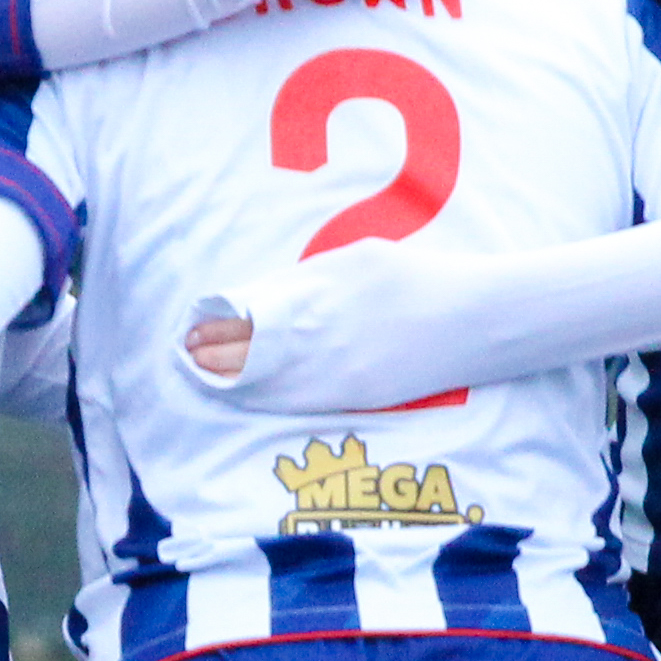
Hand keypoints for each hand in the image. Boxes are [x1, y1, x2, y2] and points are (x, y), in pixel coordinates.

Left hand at [174, 252, 457, 411]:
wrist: (475, 319)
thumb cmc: (418, 278)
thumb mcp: (357, 259)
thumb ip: (306, 280)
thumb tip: (260, 298)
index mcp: (319, 293)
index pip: (249, 314)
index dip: (215, 324)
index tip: (191, 327)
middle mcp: (322, 333)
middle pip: (249, 349)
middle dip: (212, 353)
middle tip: (185, 354)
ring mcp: (338, 369)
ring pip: (265, 380)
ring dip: (229, 378)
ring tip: (203, 374)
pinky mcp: (356, 397)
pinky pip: (297, 400)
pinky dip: (263, 396)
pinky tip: (244, 394)